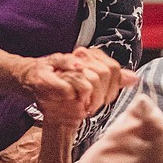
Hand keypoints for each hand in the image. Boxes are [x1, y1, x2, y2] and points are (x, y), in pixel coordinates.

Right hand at [16, 47, 136, 126]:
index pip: (113, 68)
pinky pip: (70, 88)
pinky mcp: (46, 76)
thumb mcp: (88, 80)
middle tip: (92, 107)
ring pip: (90, 80)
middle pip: (104, 74)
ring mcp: (61, 63)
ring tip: (82, 106)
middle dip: (101, 97)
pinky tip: (72, 102)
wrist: (28, 79)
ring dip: (89, 99)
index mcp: (89, 55)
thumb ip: (111, 79)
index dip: (113, 87)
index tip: (105, 100)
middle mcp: (77, 56)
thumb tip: (134, 79)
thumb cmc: (61, 81)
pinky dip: (73, 97)